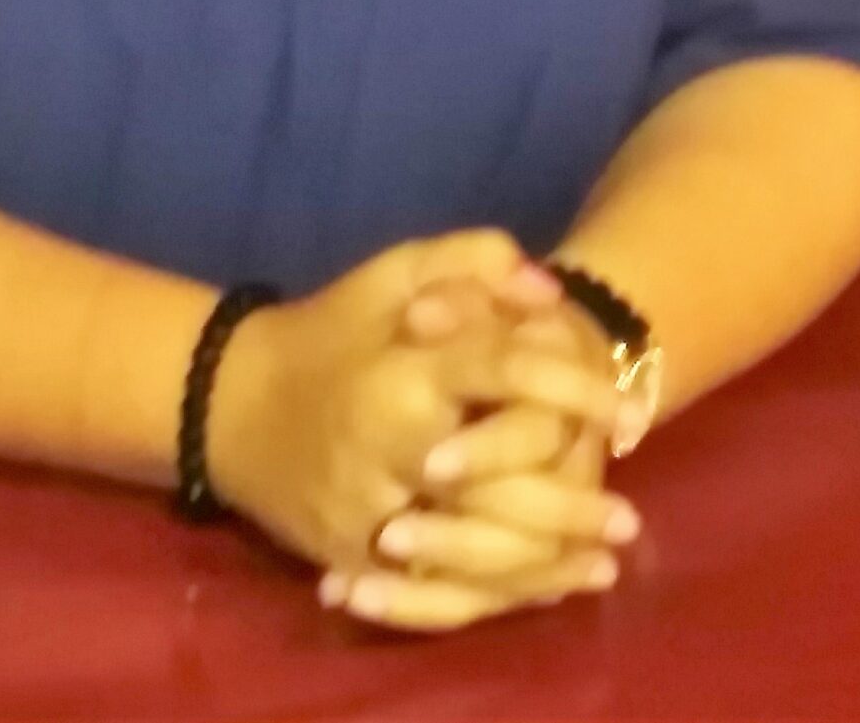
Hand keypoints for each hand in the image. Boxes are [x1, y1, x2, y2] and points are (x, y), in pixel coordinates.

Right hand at [203, 231, 628, 617]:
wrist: (228, 405)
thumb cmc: (330, 330)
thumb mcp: (392, 272)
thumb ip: (472, 261)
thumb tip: (547, 288)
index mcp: (403, 367)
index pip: (503, 372)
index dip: (574, 388)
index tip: (629, 415)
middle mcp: (386, 443)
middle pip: (493, 481)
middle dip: (569, 504)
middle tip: (630, 517)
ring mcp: (364, 509)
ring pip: (466, 551)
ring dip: (541, 564)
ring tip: (602, 565)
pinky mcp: (348, 557)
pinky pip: (426, 592)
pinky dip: (487, 597)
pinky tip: (540, 592)